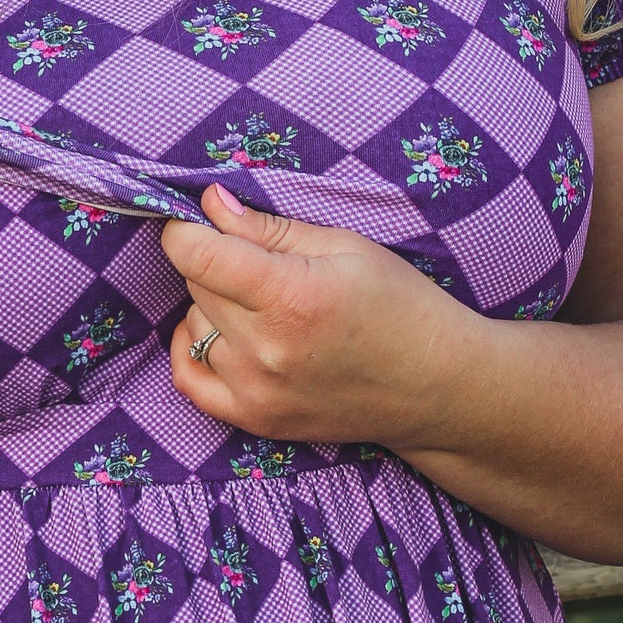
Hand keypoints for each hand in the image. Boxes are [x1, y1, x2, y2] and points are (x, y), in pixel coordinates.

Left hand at [159, 183, 483, 450]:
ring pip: (195, 324)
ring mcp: (258, 392)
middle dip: (215, 261)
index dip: (186, 228)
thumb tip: (207, 202)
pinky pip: (189, 379)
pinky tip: (220, 333)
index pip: (195, 254)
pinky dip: (193, 348)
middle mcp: (267, 350)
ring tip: (265, 305)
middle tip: (259, 261)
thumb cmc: (399, 305)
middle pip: (196, 284)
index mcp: (291, 296)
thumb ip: (268, 226)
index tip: (200, 219)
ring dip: (215, 306)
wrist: (436, 386)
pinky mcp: (257, 420)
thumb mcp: (344, 246)